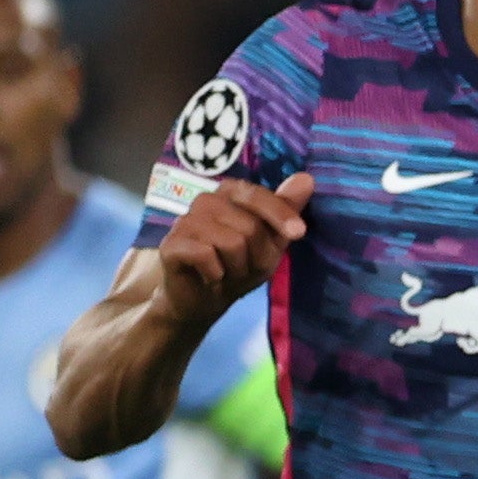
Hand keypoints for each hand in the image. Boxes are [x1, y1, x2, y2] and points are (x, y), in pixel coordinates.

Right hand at [153, 174, 311, 326]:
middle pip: (249, 226)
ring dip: (237, 268)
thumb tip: (306, 178)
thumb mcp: (271, 242)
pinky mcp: (171, 244)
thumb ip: (285, 210)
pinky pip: (206, 255)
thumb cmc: (238, 266)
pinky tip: (210, 276)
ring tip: (227, 272)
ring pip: (231, 242)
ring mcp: (185, 221)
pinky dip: (216, 273)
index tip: (299, 232)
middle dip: (256, 256)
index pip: (258, 195)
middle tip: (244, 267)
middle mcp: (206, 201)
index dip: (280, 214)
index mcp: (230, 195)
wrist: (203, 299)